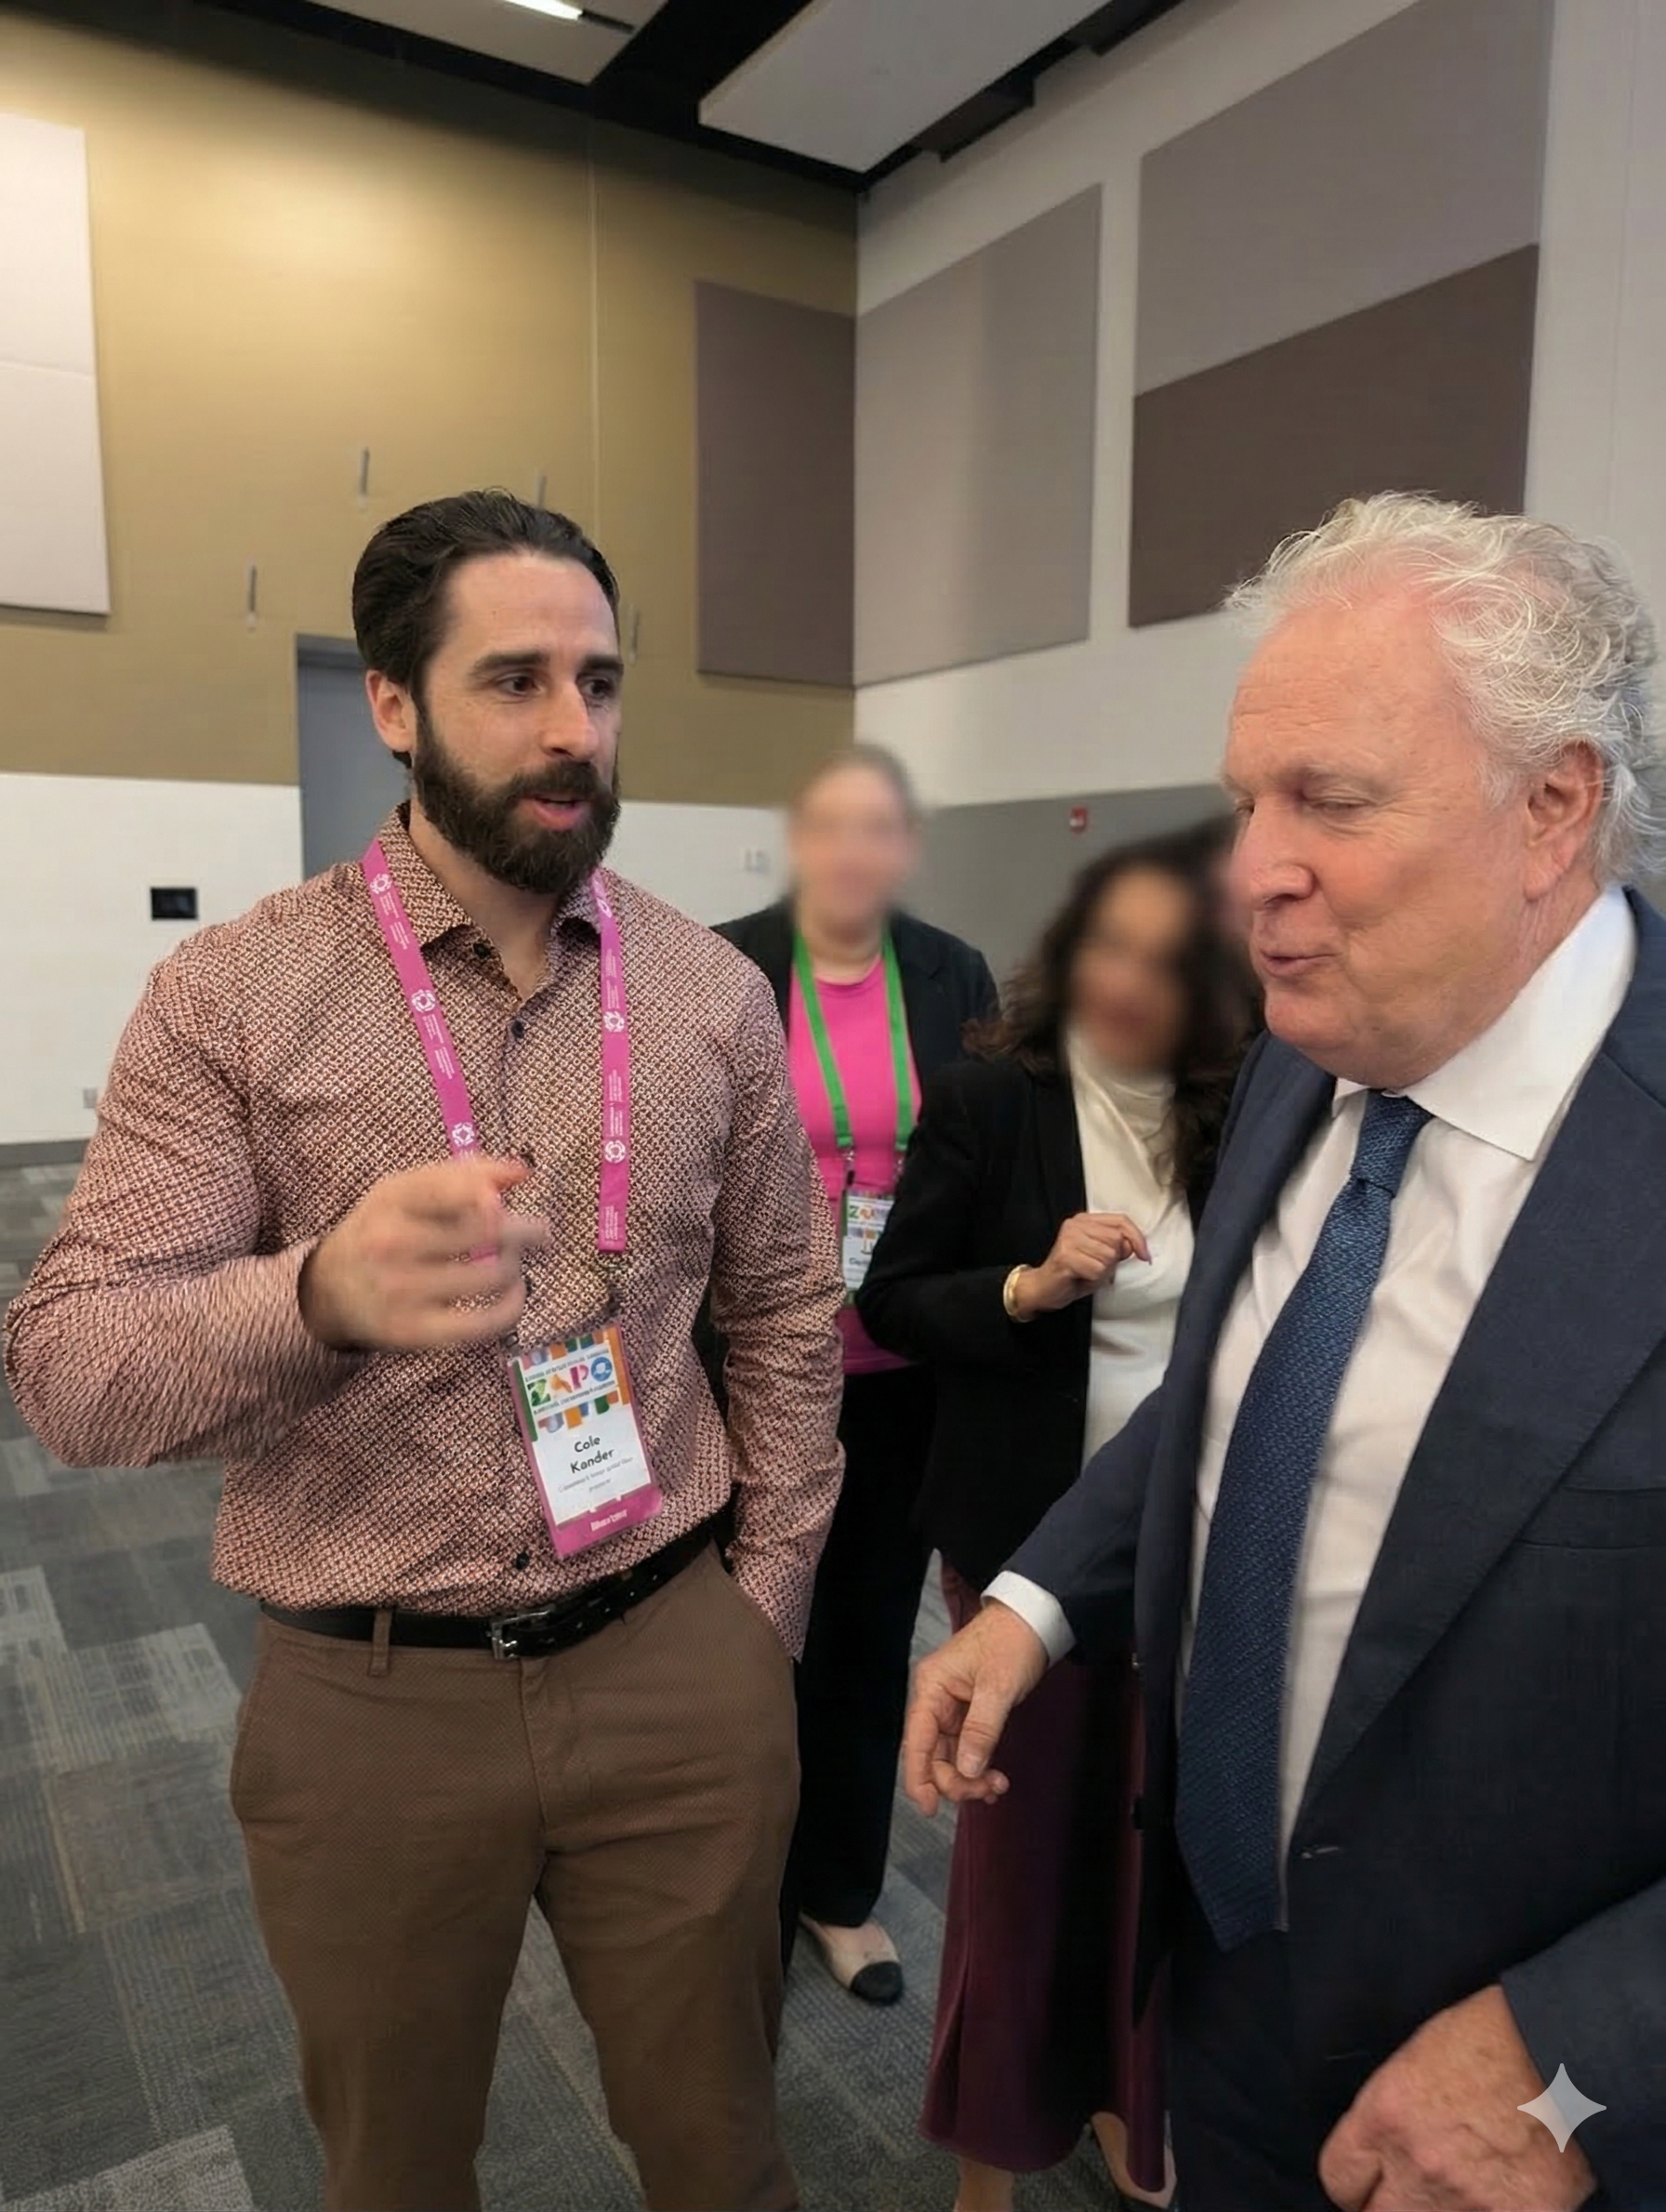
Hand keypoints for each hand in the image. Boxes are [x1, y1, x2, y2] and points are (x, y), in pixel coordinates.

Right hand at [300, 1156, 550, 1351]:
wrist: (327, 1292)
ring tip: (517, 1260)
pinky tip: (515, 1291)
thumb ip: (463, 1173)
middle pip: (484, 1231)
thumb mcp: (405, 1190)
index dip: (485, 1189)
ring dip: (518, 1265)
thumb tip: (523, 1172)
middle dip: (528, 1230)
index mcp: (392, 1200)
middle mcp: (392, 1243)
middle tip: (541, 1233)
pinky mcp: (414, 1332)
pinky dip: (513, 1306)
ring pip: (492, 1274)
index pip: (445, 1187)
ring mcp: (402, 1290)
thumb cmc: (382, 1229)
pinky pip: (482, 1324)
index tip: (509, 1197)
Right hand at [903, 1601, 1048, 1814]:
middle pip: (933, 1754)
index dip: (919, 1778)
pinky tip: (993, 1780)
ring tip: (997, 1786)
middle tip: (987, 1791)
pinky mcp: (970, 1712)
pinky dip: (978, 1767)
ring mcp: (952, 1707)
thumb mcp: (998, 1686)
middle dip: (957, 1780)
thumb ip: (981, 1730)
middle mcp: (936, 1698)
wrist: (1033, 1619)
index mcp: (932, 1687)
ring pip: (951, 1756)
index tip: (929, 1809)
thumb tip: (966, 1768)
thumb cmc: (1012, 1640)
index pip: (917, 1741)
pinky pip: (966, 1749)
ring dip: (970, 1777)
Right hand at [1011, 1212, 1150, 1317]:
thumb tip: (1135, 1246)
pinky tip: (1080, 1277)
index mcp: (1084, 1220)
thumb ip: (1117, 1246)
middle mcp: (1075, 1225)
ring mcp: (1069, 1239)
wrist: (1044, 1289)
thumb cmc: (1073, 1273)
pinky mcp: (1066, 1256)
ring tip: (1087, 1272)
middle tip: (1096, 1267)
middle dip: (1113, 1259)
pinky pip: (1098, 1270)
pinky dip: (1094, 1279)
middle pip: (1117, 1240)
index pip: (1122, 1221)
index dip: (1137, 1238)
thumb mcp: (1100, 1257)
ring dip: (1103, 1271)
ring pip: (1109, 1256)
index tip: (1144, 1255)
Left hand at [1319, 1986, 1597, 2209]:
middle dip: (1387, 2205)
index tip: (1369, 2179)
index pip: (1338, 2177)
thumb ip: (1392, 2111)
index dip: (1355, 2181)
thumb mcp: (1418, 2060)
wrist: (1569, 2053)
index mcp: (1385, 2114)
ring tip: (1455, 2188)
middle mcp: (1417, 2165)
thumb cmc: (1493, 2038)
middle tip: (1407, 2191)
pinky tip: (1496, 2196)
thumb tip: (1381, 2146)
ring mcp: (1467, 2200)